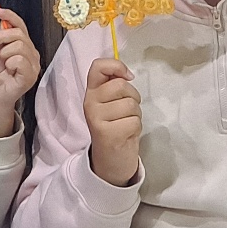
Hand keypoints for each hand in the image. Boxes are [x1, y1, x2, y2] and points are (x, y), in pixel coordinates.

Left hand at [0, 8, 41, 137]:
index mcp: (25, 46)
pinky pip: (20, 60)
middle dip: (1, 36)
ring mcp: (33, 65)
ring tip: (2, 62)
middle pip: (19, 33)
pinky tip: (8, 70)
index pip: (21, 25)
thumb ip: (0, 38)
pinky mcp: (30, 76)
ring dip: (4, 52)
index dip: (10, 16)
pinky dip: (9, 63)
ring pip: (19, 45)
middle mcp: (32, 54)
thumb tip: (3, 22)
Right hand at [84, 58, 141, 186]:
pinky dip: (136, 128)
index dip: (117, 65)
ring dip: (136, 114)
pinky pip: (134, 122)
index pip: (98, 66)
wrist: (110, 161)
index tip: (127, 76)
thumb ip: (114, 85)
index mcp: (91, 92)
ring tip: (126, 123)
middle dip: (133, 96)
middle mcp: (90, 103)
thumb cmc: (116, 127)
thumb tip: (127, 74)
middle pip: (121, 85)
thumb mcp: (111, 103)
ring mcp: (97, 119)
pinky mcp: (107, 134)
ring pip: (130, 104)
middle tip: (128, 110)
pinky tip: (126, 134)